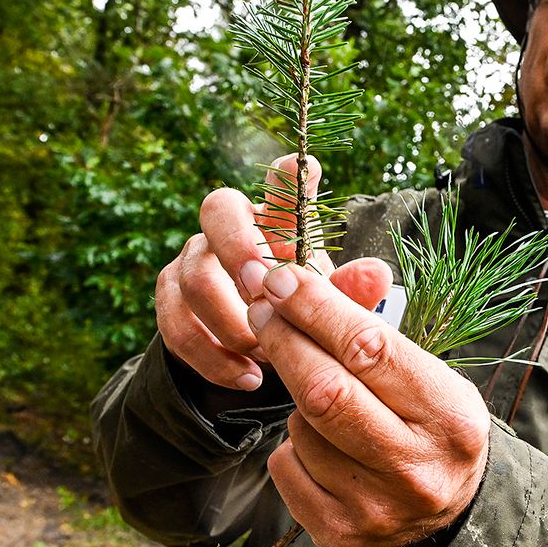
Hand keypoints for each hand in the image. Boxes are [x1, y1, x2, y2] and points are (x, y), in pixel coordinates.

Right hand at [155, 154, 391, 388]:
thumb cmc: (301, 314)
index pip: (281, 183)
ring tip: (267, 359)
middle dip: (237, 250)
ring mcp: (194, 258)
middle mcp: (231, 228)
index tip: (302, 169)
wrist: (255, 353)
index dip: (288, 175)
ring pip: (193, 276)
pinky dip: (212, 357)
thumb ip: (350, 294)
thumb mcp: (329, 308)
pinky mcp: (170, 297)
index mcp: (278, 221)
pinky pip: (175, 324)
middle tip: (262, 295)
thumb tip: (377, 273)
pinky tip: (247, 378)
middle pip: (216, 208)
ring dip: (231, 323)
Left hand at [248, 264, 490, 546]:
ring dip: (298, 399)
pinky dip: (291, 444)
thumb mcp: (426, 371)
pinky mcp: (340, 533)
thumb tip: (319, 274)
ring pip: (301, 428)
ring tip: (323, 396)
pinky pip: (286, 467)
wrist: (449, 513)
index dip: (316, 308)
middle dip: (284, 338)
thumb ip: (373, 323)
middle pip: (325, 390)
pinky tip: (319, 442)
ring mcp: (377, 508)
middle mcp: (417, 468)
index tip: (280, 279)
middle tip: (261, 307)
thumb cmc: (431, 424)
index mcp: (450, 418)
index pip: (370, 349)